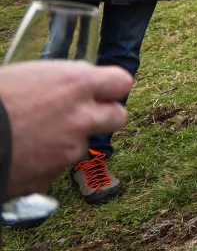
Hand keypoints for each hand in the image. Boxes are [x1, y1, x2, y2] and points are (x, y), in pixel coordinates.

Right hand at [0, 61, 132, 196]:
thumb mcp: (27, 76)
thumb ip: (56, 82)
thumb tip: (64, 86)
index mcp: (76, 83)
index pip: (121, 82)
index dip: (110, 87)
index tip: (101, 90)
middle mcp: (81, 117)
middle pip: (117, 117)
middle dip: (103, 116)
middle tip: (81, 115)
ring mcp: (68, 150)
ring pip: (82, 145)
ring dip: (66, 142)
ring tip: (33, 136)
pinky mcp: (50, 176)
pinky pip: (55, 168)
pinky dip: (43, 164)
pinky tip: (20, 154)